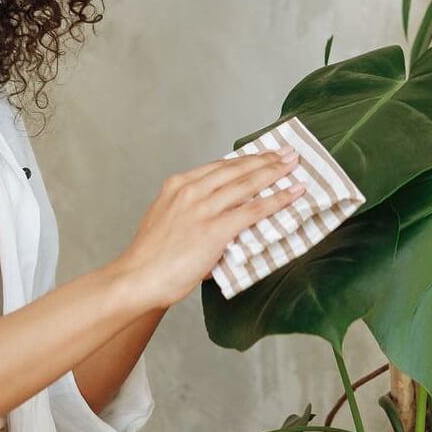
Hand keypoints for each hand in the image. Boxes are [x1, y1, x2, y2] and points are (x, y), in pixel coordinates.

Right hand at [115, 147, 307, 309]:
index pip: (220, 166)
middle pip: (237, 168)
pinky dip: (277, 200)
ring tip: (294, 166)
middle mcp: (191, 190)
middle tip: (287, 153)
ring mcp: (203, 208)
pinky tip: (292, 193)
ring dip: (275, 172)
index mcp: (177, 185)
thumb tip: (219, 220)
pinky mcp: (215, 229)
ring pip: (248, 183)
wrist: (137, 278)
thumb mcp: (167, 221)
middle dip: (266, 159)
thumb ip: (191, 214)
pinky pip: (253, 210)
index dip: (246, 159)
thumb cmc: (151, 258)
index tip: (264, 154)